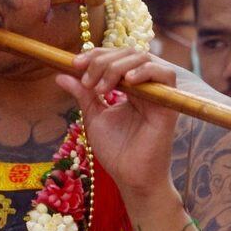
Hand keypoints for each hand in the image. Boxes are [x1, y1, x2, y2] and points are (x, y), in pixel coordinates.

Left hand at [56, 48, 178, 211]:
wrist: (130, 177)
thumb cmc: (115, 151)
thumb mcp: (93, 116)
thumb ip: (82, 93)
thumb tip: (61, 74)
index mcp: (129, 86)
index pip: (115, 56)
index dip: (95, 55)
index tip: (73, 64)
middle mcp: (145, 86)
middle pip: (128, 53)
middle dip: (102, 61)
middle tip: (85, 79)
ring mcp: (158, 93)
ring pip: (143, 58)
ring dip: (117, 67)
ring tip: (100, 88)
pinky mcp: (169, 104)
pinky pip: (165, 75)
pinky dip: (145, 71)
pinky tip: (127, 82)